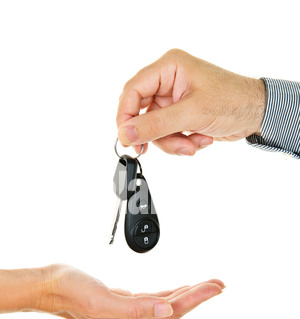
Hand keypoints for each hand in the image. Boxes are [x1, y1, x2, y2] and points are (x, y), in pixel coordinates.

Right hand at [37, 264, 223, 318]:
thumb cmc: (71, 290)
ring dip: (187, 295)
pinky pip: (154, 301)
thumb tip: (167, 312)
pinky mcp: (124, 303)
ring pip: (166, 305)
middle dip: (198, 296)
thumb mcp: (101, 299)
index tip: (215, 286)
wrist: (51, 285)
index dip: (196, 298)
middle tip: (219, 284)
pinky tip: (176, 291)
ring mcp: (128, 314)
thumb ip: (135, 307)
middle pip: (174, 310)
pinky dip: (169, 295)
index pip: (173, 311)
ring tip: (206, 286)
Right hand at [117, 49, 265, 155]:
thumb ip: (156, 125)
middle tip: (151, 149)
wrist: (257, 113)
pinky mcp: (180, 115)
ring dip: (172, 142)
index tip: (127, 138)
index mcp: (169, 68)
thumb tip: (126, 133)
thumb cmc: (233, 101)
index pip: (133, 90)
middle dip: (154, 134)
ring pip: (155, 128)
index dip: (126, 116)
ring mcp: (174, 100)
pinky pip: (168, 134)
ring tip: (192, 144)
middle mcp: (168, 81)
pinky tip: (199, 140)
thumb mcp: (191, 113)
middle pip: (142, 112)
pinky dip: (181, 143)